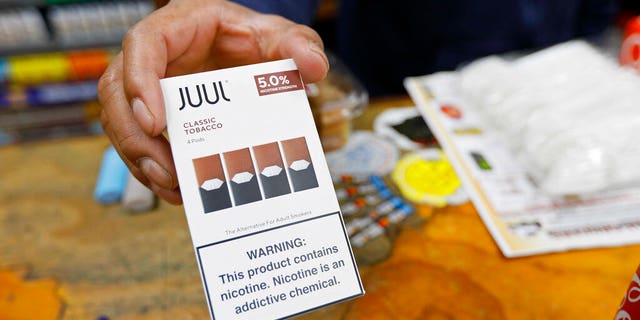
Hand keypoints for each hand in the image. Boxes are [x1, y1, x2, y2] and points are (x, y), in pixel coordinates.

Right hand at [98, 0, 328, 203]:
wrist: (250, 54)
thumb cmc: (257, 39)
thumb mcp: (281, 37)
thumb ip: (298, 44)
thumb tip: (314, 66)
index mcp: (179, 26)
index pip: (143, 44)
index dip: (140, 82)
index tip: (154, 121)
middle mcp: (155, 56)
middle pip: (117, 89)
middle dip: (133, 135)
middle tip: (165, 171)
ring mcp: (150, 86)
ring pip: (121, 120)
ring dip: (140, 158)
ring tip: (172, 188)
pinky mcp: (156, 113)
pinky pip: (139, 140)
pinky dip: (152, 167)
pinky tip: (177, 190)